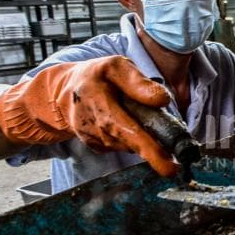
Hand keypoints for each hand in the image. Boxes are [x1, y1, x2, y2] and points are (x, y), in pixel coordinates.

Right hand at [0, 55, 178, 176]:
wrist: (63, 93)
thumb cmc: (95, 76)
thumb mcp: (116, 66)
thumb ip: (138, 82)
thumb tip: (163, 99)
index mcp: (100, 104)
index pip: (128, 132)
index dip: (151, 151)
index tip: (170, 168)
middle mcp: (96, 128)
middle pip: (134, 143)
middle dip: (156, 146)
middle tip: (170, 142)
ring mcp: (96, 141)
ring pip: (132, 144)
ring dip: (142, 134)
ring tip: (134, 112)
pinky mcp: (99, 148)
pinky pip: (125, 145)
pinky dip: (132, 136)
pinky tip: (125, 121)